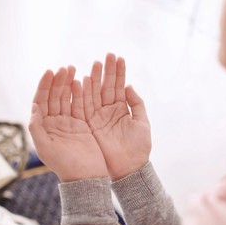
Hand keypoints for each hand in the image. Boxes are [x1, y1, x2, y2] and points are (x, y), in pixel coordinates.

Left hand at [29, 67, 106, 181]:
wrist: (86, 177)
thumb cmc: (64, 165)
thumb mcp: (46, 148)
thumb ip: (37, 128)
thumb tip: (33, 107)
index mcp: (43, 127)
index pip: (41, 101)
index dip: (44, 86)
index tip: (50, 71)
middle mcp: (54, 122)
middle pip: (54, 96)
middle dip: (58, 81)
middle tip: (65, 67)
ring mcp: (68, 122)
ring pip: (67, 98)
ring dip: (68, 83)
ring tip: (72, 69)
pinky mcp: (81, 124)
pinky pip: (80, 105)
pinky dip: (80, 94)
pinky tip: (81, 82)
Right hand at [83, 53, 151, 180]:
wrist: (128, 169)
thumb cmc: (139, 148)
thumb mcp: (142, 123)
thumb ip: (137, 103)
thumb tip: (129, 85)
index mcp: (121, 109)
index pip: (119, 86)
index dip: (118, 72)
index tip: (118, 57)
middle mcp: (108, 111)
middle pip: (105, 87)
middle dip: (106, 71)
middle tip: (106, 55)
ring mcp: (98, 117)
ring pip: (94, 94)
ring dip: (94, 79)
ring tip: (96, 64)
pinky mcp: (90, 125)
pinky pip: (85, 107)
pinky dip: (83, 95)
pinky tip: (83, 81)